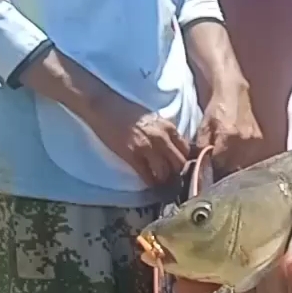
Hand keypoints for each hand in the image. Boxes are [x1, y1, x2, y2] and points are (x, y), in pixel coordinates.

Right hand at [17, 47, 188, 186]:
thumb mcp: (155, 120)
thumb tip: (176, 150)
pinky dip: (150, 182)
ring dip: (164, 181)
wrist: (104, 106)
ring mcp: (147, 146)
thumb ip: (167, 134)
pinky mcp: (132, 154)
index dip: (187, 163)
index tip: (184, 170)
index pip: (187, 151)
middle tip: (175, 182)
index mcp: (169, 128)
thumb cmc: (128, 112)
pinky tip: (150, 184)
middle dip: (179, 175)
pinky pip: (147, 175)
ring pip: (165, 172)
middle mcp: (162, 137)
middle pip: (179, 164)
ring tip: (162, 186)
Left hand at [197, 83, 265, 173]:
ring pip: (244, 162)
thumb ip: (202, 144)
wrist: (234, 92)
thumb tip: (201, 161)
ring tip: (228, 161)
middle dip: (224, 168)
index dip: (213, 167)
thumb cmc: (217, 107)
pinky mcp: (260, 138)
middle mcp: (243, 139)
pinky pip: (251, 155)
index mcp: (227, 135)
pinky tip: (237, 154)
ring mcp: (254, 139)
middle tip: (218, 167)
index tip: (209, 169)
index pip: (220, 162)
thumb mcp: (204, 125)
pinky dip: (244, 157)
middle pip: (233, 165)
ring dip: (235, 164)